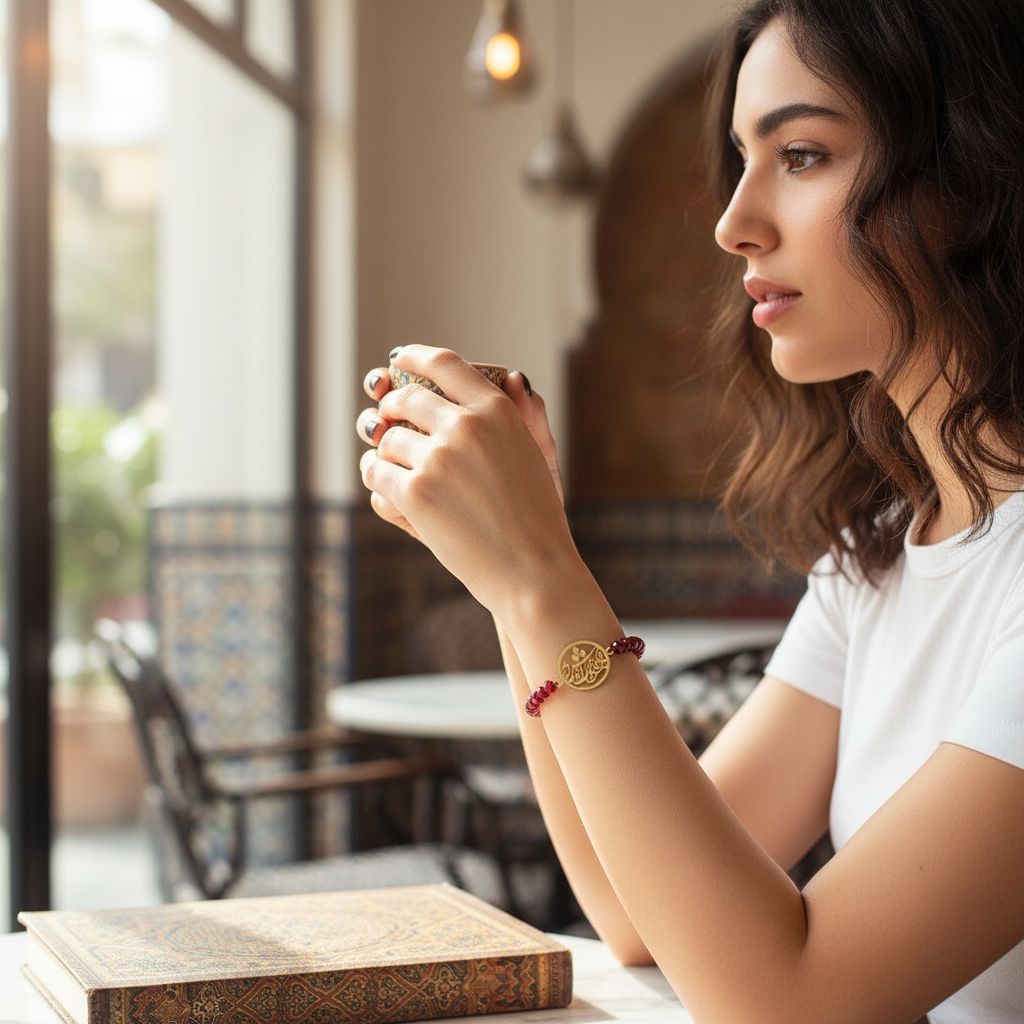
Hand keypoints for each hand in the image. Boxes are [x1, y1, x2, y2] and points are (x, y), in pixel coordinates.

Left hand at [358, 360, 565, 539]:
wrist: (533, 571)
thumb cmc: (540, 516)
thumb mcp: (541, 457)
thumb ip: (527, 414)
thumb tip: (512, 377)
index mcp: (496, 411)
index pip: (443, 364)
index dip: (413, 356)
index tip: (398, 359)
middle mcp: (465, 427)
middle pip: (404, 398)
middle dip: (390, 408)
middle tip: (387, 421)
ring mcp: (437, 459)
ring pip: (386, 440)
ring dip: (385, 454)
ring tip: (394, 469)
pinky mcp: (415, 493)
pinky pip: (376, 474)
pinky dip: (378, 482)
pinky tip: (390, 492)